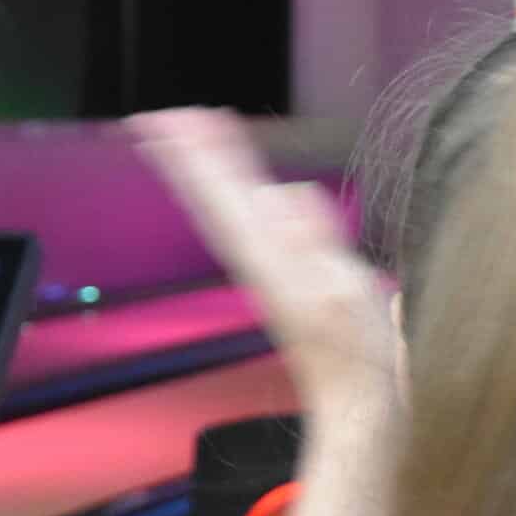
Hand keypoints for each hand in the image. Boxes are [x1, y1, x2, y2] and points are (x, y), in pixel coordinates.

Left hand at [130, 109, 398, 406]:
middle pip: (216, 198)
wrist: (354, 398)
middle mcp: (259, 259)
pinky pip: (250, 225)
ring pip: (228, 210)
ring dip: (210, 170)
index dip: (201, 154)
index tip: (172, 120)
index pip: (226, 194)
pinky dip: (240, 196)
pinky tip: (248, 186)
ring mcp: (268, 270)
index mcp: (269, 255)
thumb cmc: (356, 348)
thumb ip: (312, 240)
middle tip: (159, 118)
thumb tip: (279, 194)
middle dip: (191, 156)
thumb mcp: (343, 289)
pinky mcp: (282, 278)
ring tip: (194, 134)